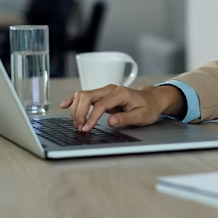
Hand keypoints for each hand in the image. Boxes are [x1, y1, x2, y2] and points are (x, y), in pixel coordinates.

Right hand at [59, 84, 185, 131]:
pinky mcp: (102, 95)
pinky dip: (73, 100)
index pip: (101, 104)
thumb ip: (126, 118)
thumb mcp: (142, 116)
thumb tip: (111, 121)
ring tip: (77, 124)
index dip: (92, 117)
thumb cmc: (149, 108)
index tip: (86, 128)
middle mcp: (111, 89)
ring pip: (83, 95)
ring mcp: (105, 91)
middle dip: (80, 112)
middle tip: (80, 128)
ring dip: (76, 109)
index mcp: (121, 93)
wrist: (152, 100)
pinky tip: (65, 105)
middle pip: (87, 96)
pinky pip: (84, 95)